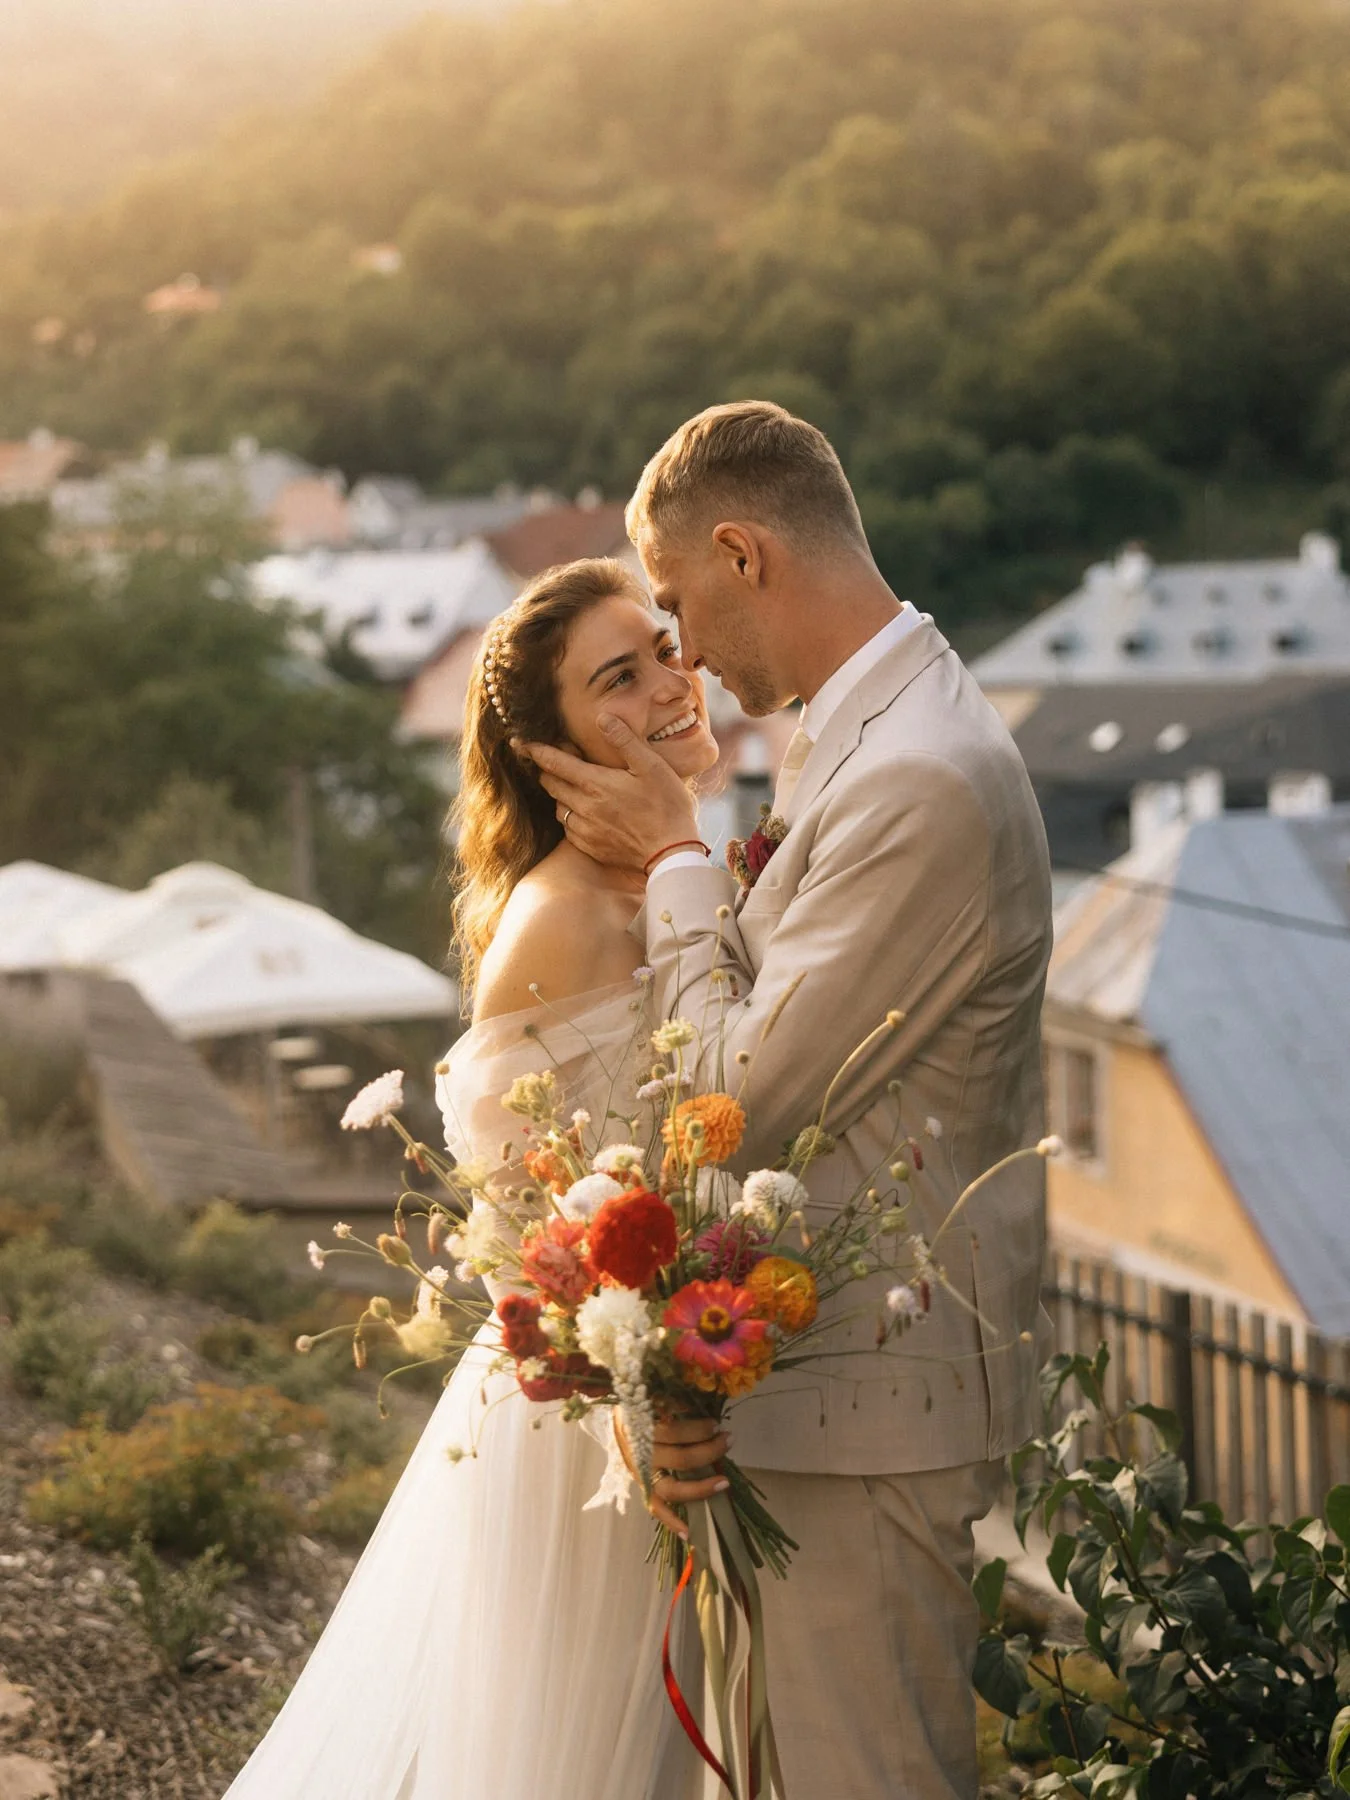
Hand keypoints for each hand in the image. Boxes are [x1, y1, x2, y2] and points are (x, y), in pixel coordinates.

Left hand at [515, 716, 699, 871]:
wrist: (672, 853)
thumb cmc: (667, 806)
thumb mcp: (651, 766)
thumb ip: (624, 740)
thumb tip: (602, 717)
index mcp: (595, 784)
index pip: (554, 763)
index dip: (534, 750)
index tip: (519, 742)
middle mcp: (583, 807)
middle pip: (550, 784)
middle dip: (547, 770)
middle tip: (552, 761)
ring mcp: (585, 830)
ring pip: (558, 807)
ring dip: (560, 794)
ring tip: (573, 787)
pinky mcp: (591, 847)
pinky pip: (569, 829)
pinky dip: (571, 817)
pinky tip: (586, 813)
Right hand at [615, 1410, 729, 1537]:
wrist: (617, 1418)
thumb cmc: (642, 1403)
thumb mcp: (654, 1393)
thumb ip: (675, 1402)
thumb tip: (706, 1412)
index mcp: (639, 1426)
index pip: (673, 1432)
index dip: (698, 1429)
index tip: (716, 1424)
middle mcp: (639, 1453)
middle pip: (679, 1459)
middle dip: (709, 1450)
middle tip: (728, 1439)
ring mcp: (640, 1474)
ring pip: (671, 1488)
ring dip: (700, 1488)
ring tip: (724, 1482)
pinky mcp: (642, 1487)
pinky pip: (656, 1508)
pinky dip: (672, 1522)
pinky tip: (689, 1533)